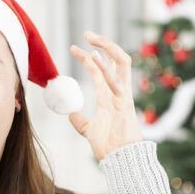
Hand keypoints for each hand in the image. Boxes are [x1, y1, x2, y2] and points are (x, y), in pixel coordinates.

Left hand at [68, 30, 142, 161]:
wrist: (120, 160)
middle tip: (87, 34)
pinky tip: (94, 58)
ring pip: (120, 64)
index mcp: (109, 96)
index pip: (99, 69)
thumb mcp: (89, 129)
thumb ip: (80, 120)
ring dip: (106, 48)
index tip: (73, 48)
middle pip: (116, 60)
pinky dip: (106, 69)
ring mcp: (123, 96)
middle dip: (104, 44)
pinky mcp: (124, 103)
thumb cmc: (108, 146)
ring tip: (90, 38)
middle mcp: (118, 92)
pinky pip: (117, 81)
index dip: (88, 58)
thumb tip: (70, 113)